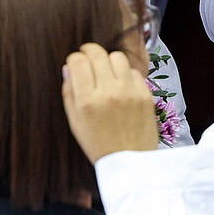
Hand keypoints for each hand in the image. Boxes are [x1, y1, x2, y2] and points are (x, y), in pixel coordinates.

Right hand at [61, 41, 157, 159]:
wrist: (131, 161)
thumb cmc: (99, 143)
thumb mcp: (75, 122)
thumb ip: (69, 93)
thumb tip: (68, 67)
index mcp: (87, 101)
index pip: (78, 61)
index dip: (74, 58)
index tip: (76, 63)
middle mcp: (109, 92)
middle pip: (97, 53)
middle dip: (89, 53)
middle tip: (88, 60)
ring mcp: (130, 92)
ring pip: (117, 57)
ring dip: (109, 61)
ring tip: (106, 72)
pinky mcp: (146, 94)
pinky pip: (134, 71)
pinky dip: (126, 75)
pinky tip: (122, 86)